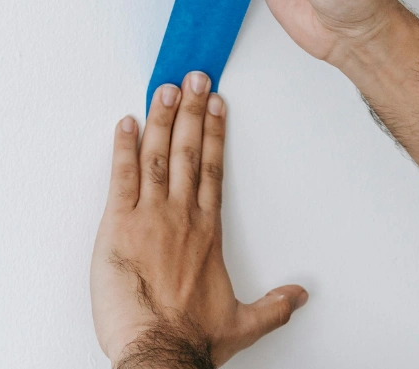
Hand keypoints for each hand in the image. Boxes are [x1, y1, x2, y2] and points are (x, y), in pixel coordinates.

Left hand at [91, 72, 306, 366]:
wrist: (159, 352)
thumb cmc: (193, 337)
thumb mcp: (243, 323)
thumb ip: (273, 307)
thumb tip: (299, 297)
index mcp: (207, 232)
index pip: (214, 170)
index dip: (216, 134)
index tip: (217, 106)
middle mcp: (182, 216)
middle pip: (190, 152)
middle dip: (193, 110)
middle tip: (195, 78)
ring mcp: (149, 217)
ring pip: (158, 156)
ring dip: (163, 119)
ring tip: (166, 88)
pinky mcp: (118, 226)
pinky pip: (121, 177)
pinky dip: (123, 148)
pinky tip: (126, 123)